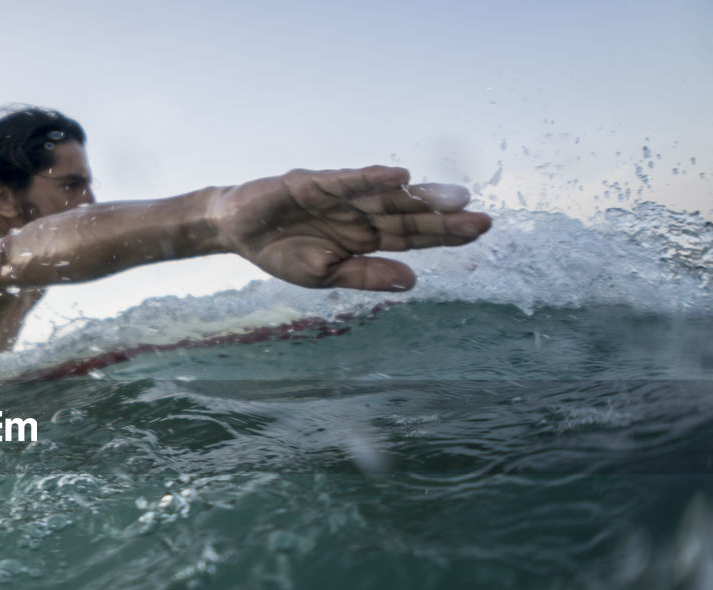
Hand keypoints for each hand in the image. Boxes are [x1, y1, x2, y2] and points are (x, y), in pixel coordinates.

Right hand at [212, 165, 490, 290]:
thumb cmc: (281, 253)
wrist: (237, 231)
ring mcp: (340, 197)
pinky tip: (399, 177)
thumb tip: (413, 281)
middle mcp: (359, 214)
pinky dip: (371, 179)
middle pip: (408, 216)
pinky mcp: (314, 183)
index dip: (444, 235)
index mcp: (363, 239)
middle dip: (443, 218)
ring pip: (386, 197)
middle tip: (483, 218)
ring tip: (456, 197)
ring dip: (420, 196)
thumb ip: (366, 275)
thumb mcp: (325, 274)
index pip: (411, 237)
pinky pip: (347, 181)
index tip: (479, 233)